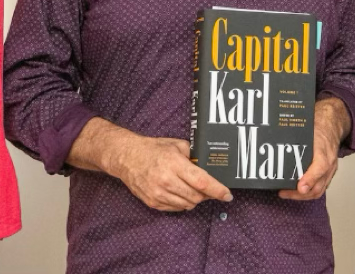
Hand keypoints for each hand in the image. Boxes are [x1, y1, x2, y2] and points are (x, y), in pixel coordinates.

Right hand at [109, 136, 231, 211]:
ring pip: (187, 204)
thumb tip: (209, 166)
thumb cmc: (153, 150)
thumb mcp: (177, 146)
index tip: (227, 195)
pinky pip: (175, 208)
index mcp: (175, 165)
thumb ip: (194, 156)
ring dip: (195, 200)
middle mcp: (166, 181)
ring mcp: (158, 193)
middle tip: (210, 190)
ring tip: (195, 190)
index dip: (217, 190)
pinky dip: (183, 203)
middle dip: (207, 195)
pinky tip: (181, 193)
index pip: (202, 182)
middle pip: (196, 196)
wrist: (127, 158)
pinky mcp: (152, 202)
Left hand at [281, 97, 348, 200]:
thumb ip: (296, 141)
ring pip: (319, 189)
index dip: (310, 179)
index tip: (299, 187)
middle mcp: (329, 163)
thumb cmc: (318, 128)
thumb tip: (279, 148)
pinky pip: (320, 187)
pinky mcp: (328, 173)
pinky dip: (308, 191)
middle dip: (300, 194)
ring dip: (302, 196)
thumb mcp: (307, 130)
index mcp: (324, 150)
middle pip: (319, 186)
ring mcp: (330, 169)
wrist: (332, 125)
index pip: (321, 167)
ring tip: (286, 193)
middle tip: (283, 193)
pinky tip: (296, 190)